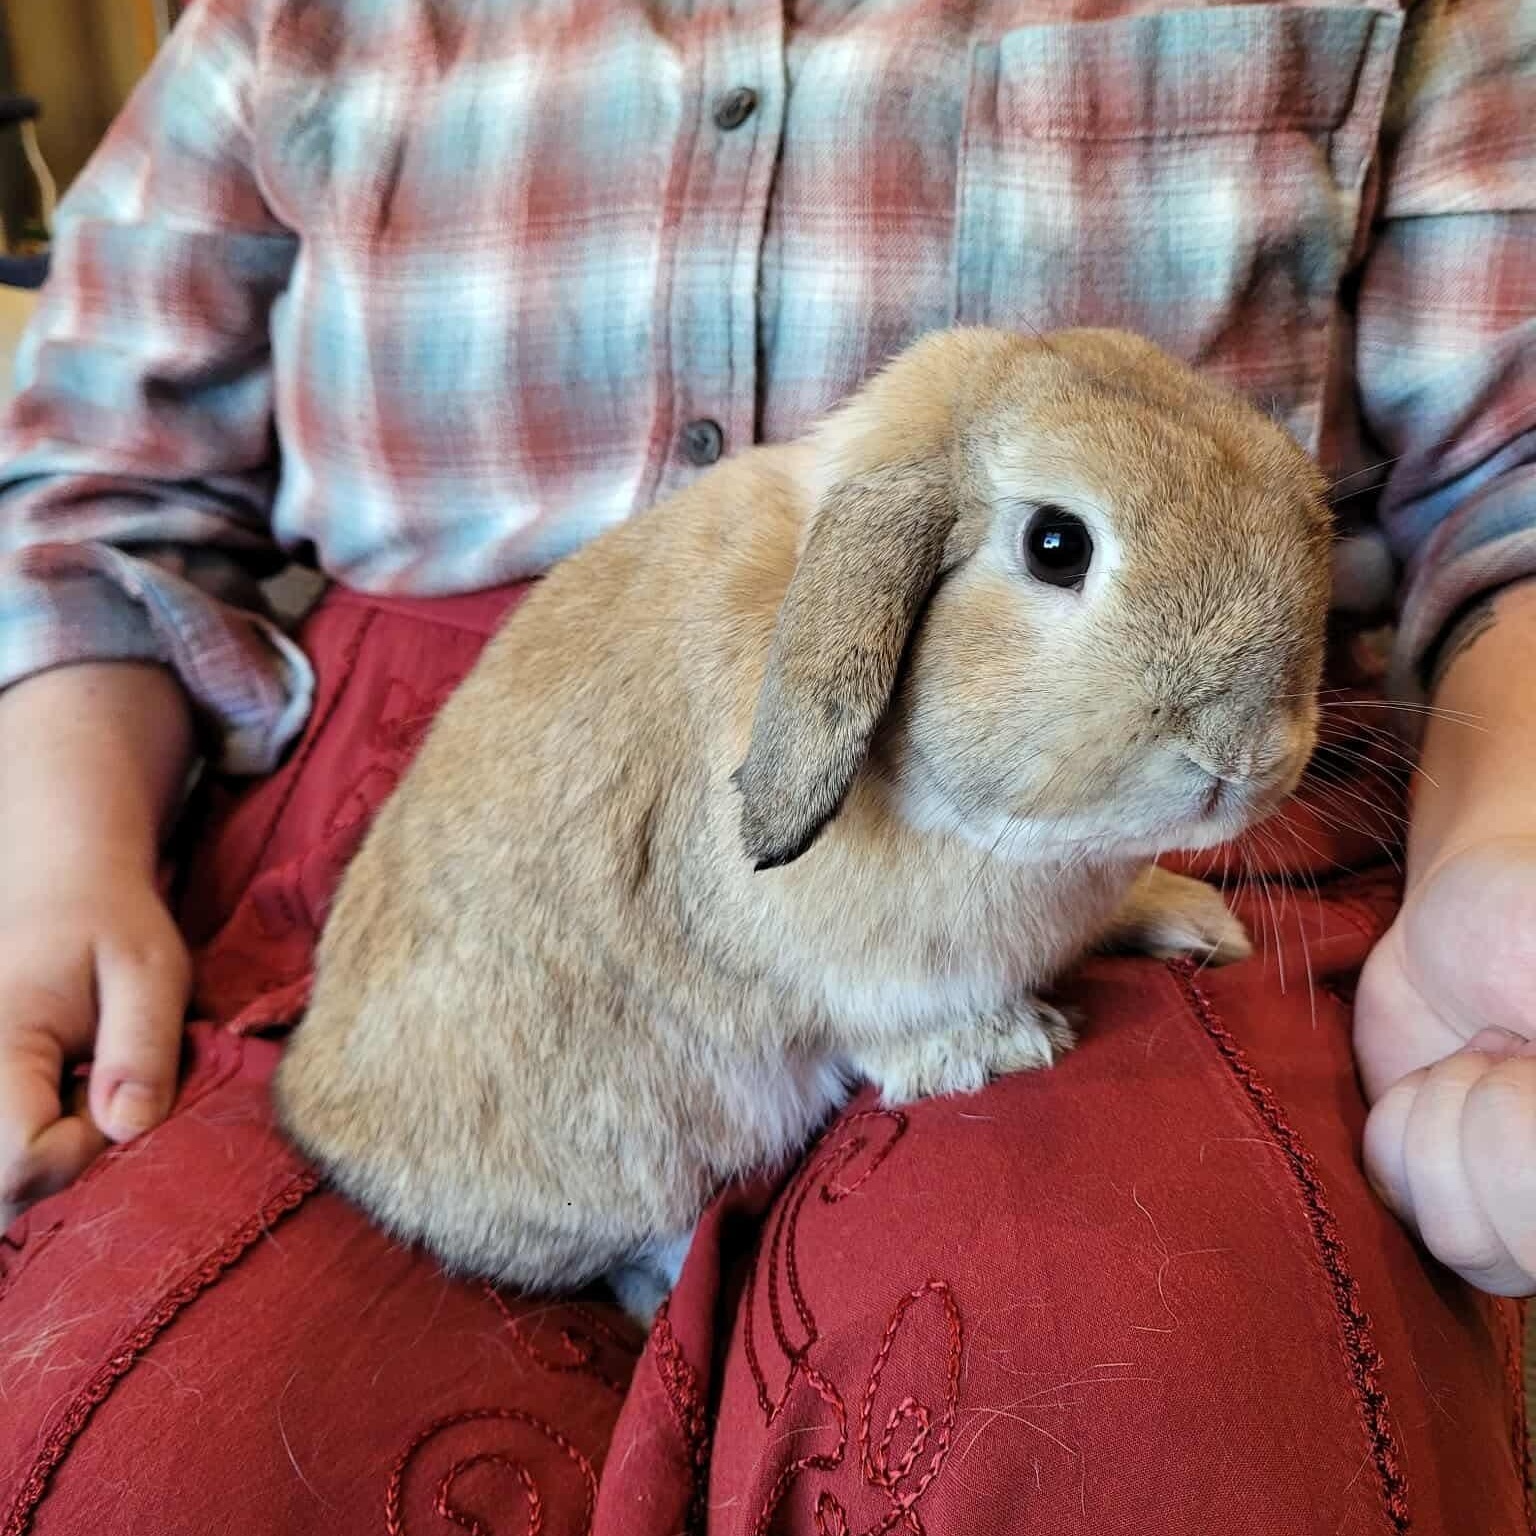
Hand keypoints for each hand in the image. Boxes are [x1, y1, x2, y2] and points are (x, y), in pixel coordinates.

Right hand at [0, 662, 194, 1224]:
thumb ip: (142, 1047)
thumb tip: (129, 1128)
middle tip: (100, 1087)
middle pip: (5, 1189)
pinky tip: (58, 1100)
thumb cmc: (111, 926)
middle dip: (70, 1161)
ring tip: (79, 1089)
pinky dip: (34, 1151)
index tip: (116, 1087)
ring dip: (50, 1161)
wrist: (61, 892)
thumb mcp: (151, 970)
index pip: (25, 1158)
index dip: (89, 1146)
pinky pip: (2, 1168)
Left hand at [1356, 839, 1535, 1294]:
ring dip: (1443, 1121)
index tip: (1525, 1045)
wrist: (1460, 917)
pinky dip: (1398, 1127)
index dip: (1524, 1129)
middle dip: (1492, 1122)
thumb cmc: (1527, 918)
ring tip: (1470, 1061)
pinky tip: (1430, 1080)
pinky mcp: (1431, 1188)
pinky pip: (1400, 1200)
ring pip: (1459, 1240)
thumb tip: (1523, 1064)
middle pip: (1520, 1247)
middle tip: (1503, 1049)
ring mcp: (1509, 1209)